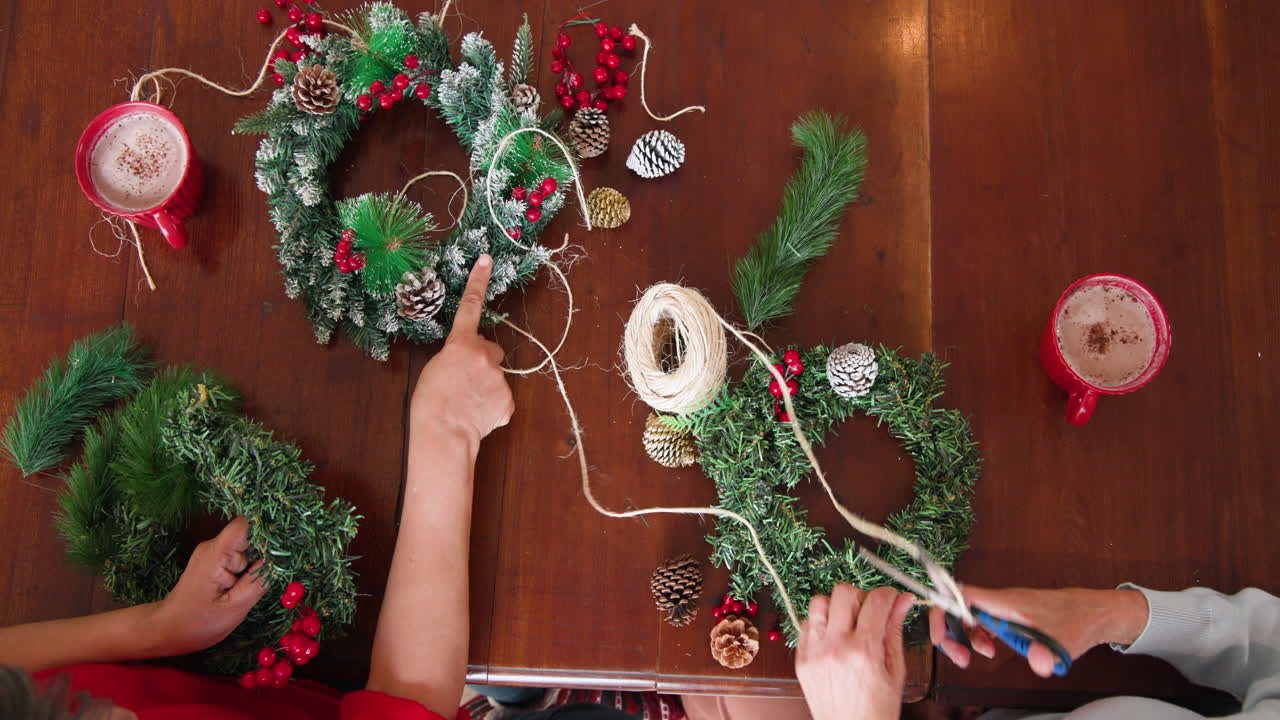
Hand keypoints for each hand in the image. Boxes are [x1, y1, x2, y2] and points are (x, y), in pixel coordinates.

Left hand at [151, 517, 269, 655]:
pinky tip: (251, 584)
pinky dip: (251, 568)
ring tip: (260, 584)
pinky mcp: (216, 561)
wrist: (167, 630)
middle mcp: (214, 545)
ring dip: (260, 562)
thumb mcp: (235, 607)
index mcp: (217, 553)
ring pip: (248, 547)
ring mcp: (214, 552)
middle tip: (276, 574)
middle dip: (268, 551)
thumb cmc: (198, 623)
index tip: (287, 545)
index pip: (247, 524)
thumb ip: (260, 580)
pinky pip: (241, 556)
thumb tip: (282, 561)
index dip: (269, 529)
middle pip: (251, 534)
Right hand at [411, 255, 513, 443]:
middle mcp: (485, 356)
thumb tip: (468, 360)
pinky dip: (491, 405)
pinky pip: (501, 398)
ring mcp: (500, 378)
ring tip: (466, 402)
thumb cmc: (429, 404)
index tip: (487, 259)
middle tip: (463, 380)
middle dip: (481, 361)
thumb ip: (455, 355)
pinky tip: (477, 415)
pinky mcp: (508, 400)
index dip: (478, 281)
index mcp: (461, 344)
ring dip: (485, 385)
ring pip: (496, 375)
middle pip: (490, 350)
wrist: (443, 435)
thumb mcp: (434, 369)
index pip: (470, 306)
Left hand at [796, 585, 914, 719]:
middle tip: (868, 611)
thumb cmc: (877, 708)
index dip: (887, 594)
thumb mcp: (895, 670)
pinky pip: (806, 624)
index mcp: (865, 651)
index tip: (890, 598)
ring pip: (818, 602)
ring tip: (847, 622)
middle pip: (843, 593)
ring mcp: (814, 652)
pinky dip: (821, 624)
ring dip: (836, 606)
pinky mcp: (801, 658)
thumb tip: (903, 601)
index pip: (876, 601)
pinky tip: (833, 637)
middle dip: (861, 596)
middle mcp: (836, 647)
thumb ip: (895, 629)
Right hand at [928, 585, 1148, 677]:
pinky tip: (991, 652)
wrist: (1095, 611)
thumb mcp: (1065, 641)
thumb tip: (1038, 663)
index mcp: (1004, 602)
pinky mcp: (1010, 617)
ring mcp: (1004, 609)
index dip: (942, 611)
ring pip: (969, 618)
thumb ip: (1049, 653)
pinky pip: (984, 624)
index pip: (960, 595)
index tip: (940, 636)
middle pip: (957, 608)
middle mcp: (999, 602)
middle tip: (960, 657)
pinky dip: (980, 639)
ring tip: (976, 658)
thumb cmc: (1079, 619)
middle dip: (950, 633)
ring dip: (965, 639)